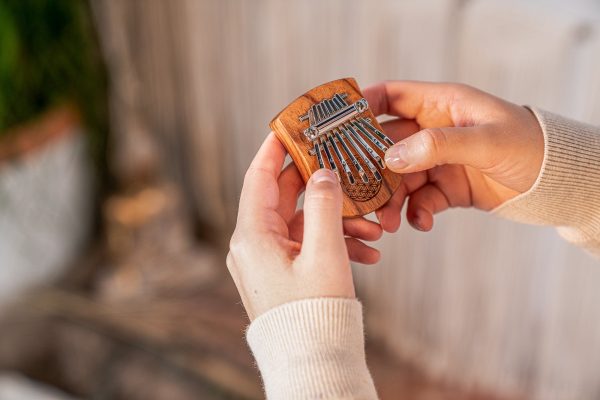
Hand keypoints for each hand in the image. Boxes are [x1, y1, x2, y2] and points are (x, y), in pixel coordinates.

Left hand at [227, 133, 382, 319]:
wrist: (314, 364)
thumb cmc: (315, 313)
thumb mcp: (325, 254)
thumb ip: (324, 206)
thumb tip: (323, 173)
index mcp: (252, 235)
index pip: (258, 176)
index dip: (275, 148)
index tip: (292, 125)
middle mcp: (253, 245)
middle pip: (284, 198)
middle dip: (321, 187)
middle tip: (345, 168)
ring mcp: (267, 261)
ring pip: (303, 224)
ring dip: (337, 222)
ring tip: (373, 231)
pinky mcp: (282, 274)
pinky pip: (307, 246)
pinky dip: (333, 244)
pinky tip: (367, 252)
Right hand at [363, 81, 544, 231]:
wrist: (557, 182)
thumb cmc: (529, 145)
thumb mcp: (487, 140)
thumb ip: (439, 145)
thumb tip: (393, 158)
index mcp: (440, 105)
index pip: (391, 96)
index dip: (362, 106)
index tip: (337, 126)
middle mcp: (433, 132)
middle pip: (386, 145)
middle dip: (370, 169)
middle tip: (358, 191)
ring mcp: (438, 162)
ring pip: (399, 179)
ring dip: (391, 200)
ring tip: (388, 222)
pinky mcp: (446, 189)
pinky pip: (421, 201)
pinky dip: (417, 214)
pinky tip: (421, 223)